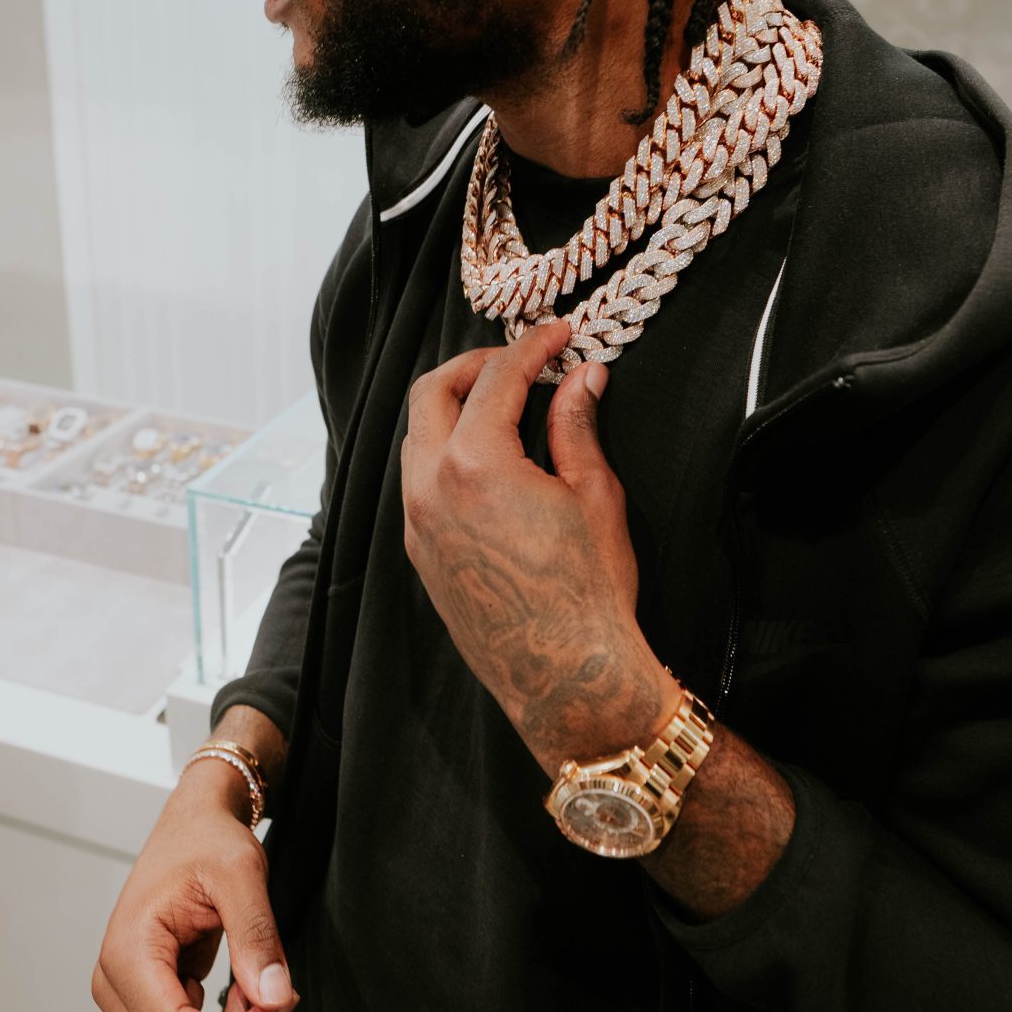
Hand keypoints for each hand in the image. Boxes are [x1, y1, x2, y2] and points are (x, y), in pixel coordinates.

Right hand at [93, 742, 296, 1011]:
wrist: (194, 826)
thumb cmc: (206, 840)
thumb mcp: (240, 873)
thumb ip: (255, 936)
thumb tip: (272, 1000)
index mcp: (126, 953)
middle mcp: (115, 985)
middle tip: (277, 999)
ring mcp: (128, 1000)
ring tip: (260, 991)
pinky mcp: (148, 1005)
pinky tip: (247, 993)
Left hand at [402, 317, 668, 773]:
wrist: (567, 676)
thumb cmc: (590, 592)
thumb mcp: (594, 496)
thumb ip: (576, 426)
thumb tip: (582, 376)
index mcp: (474, 463)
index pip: (496, 379)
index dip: (531, 347)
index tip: (558, 334)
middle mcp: (430, 487)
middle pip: (435, 393)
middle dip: (476, 366)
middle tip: (521, 361)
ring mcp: (418, 523)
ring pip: (418, 437)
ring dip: (455, 408)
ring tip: (506, 407)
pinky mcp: (420, 553)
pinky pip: (419, 481)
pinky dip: (446, 452)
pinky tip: (490, 459)